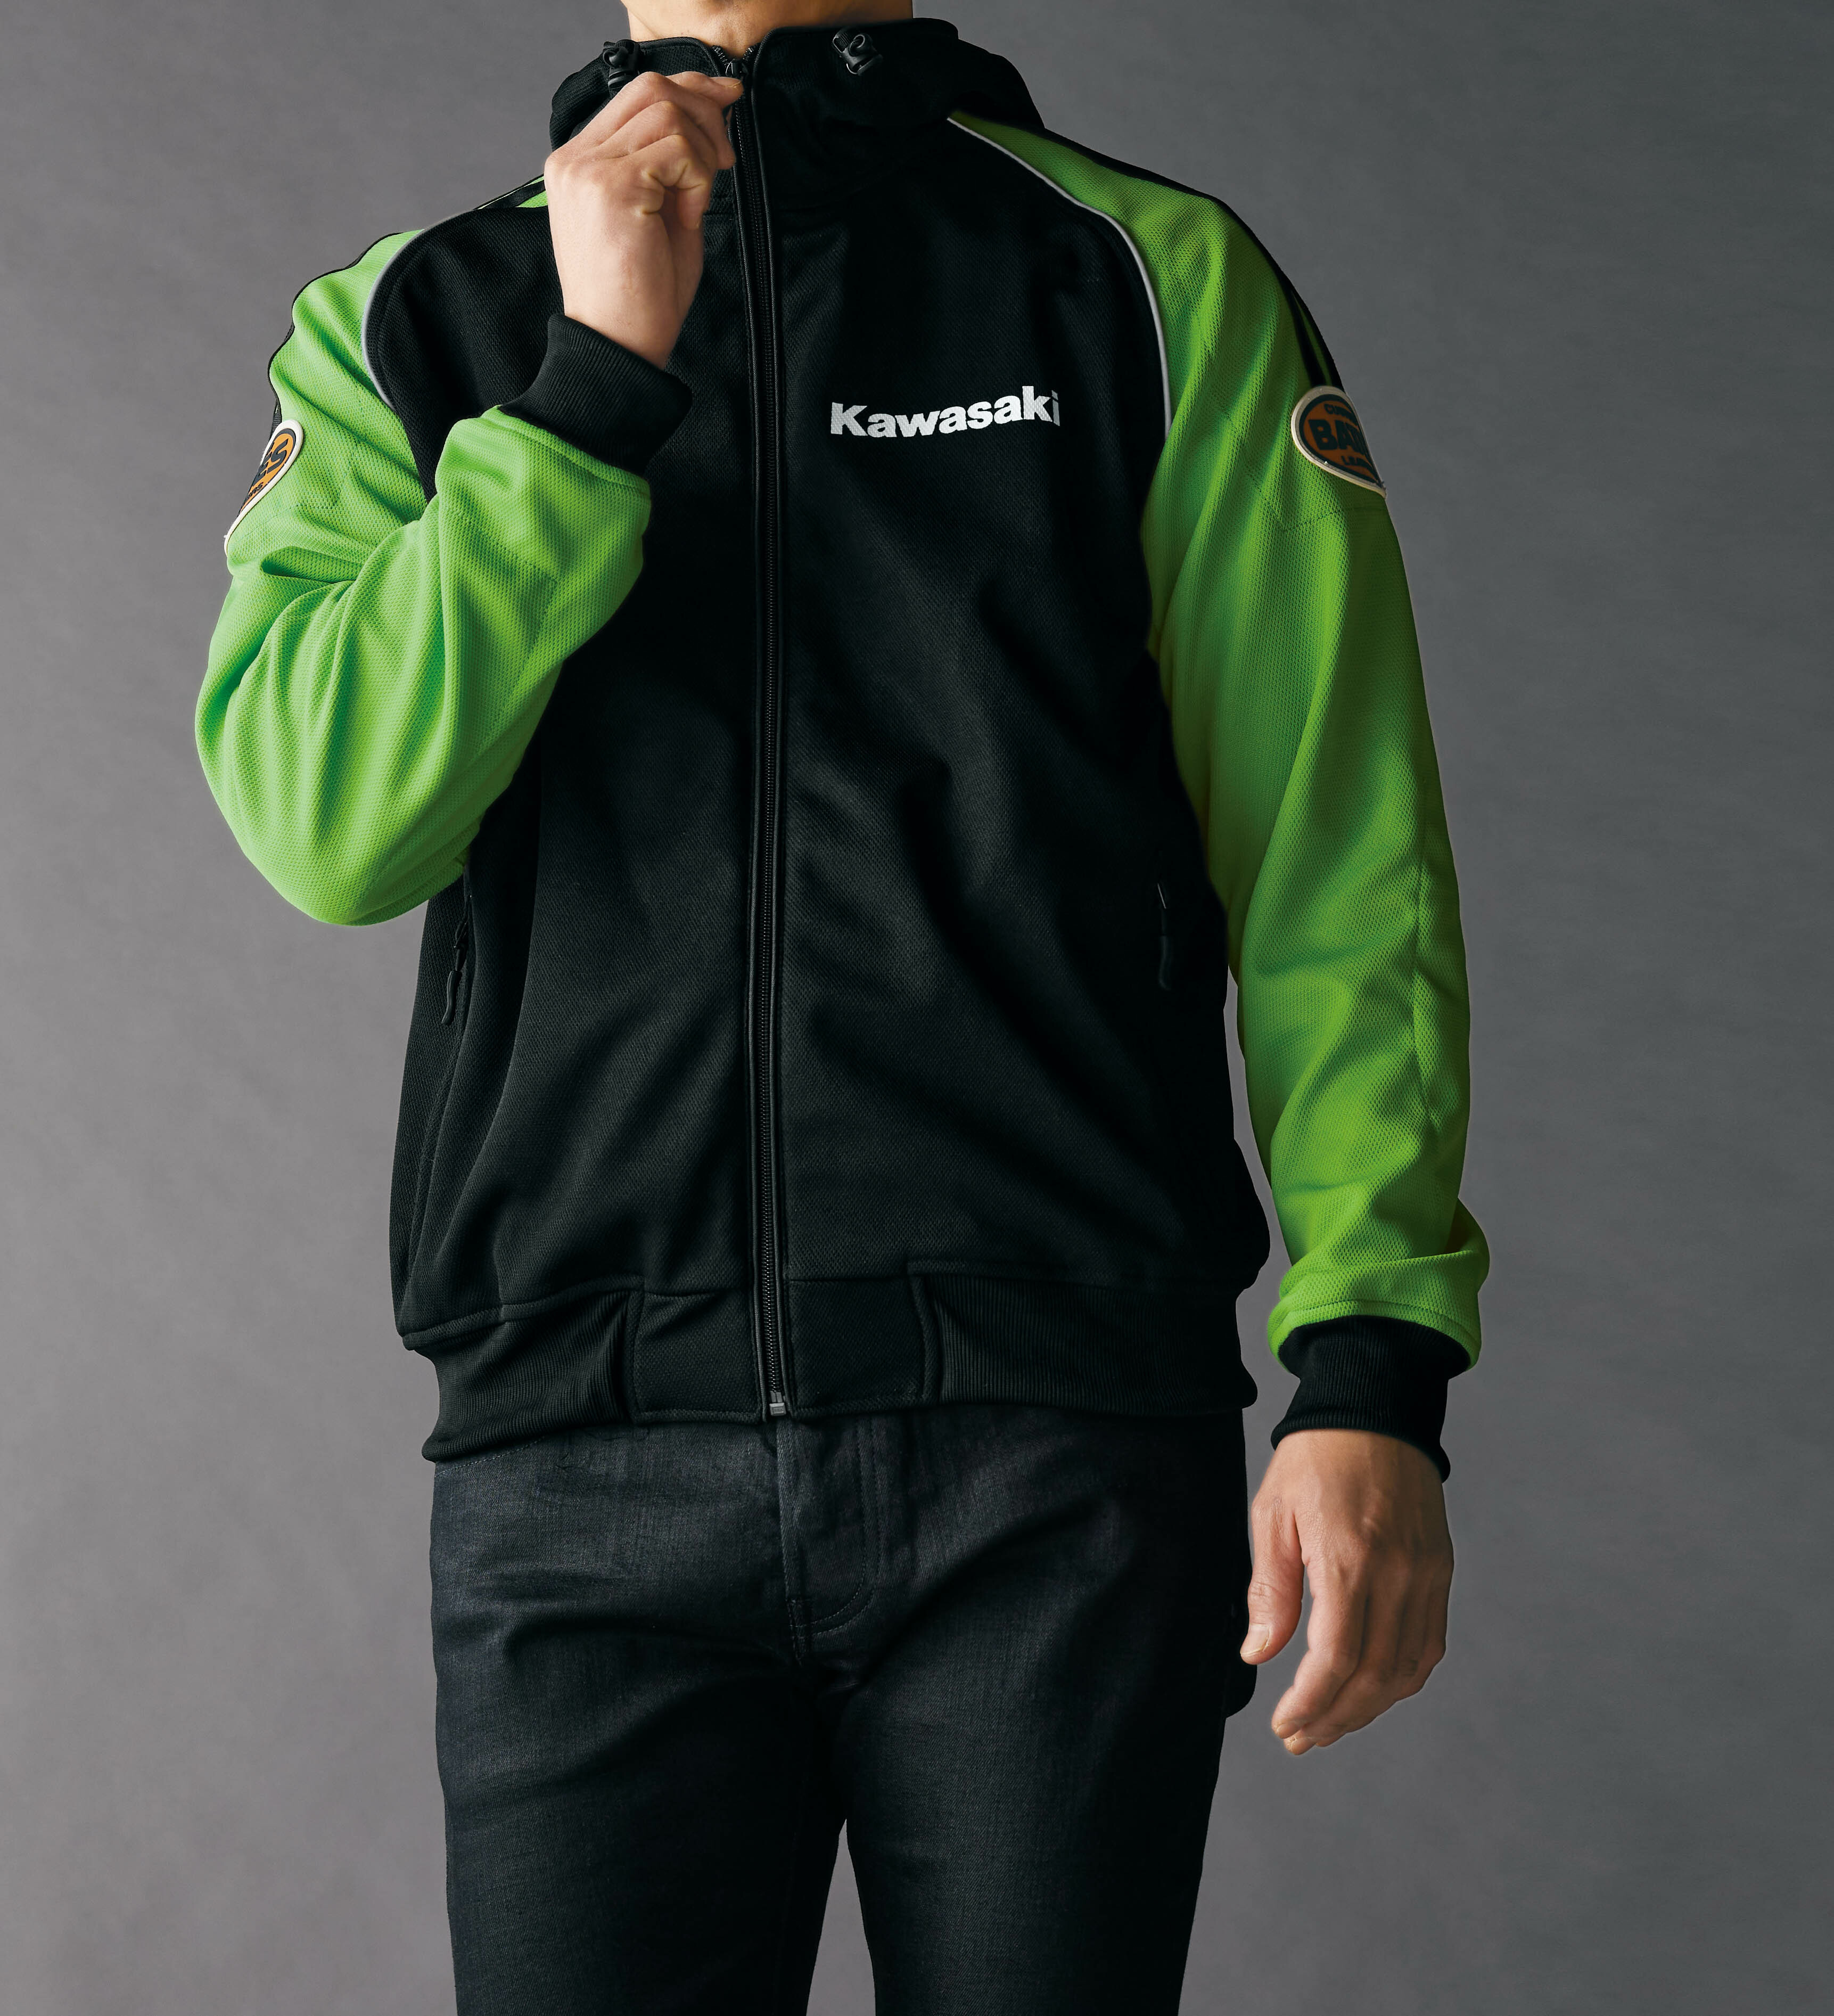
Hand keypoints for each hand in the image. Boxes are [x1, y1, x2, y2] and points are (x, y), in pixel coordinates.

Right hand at [543, 70, 741, 368]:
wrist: (619, 346)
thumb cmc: (641, 294)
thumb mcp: (661, 212)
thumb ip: (675, 161)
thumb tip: (712, 108)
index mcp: (580, 162)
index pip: (636, 94)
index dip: (689, 89)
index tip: (727, 103)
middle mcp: (576, 158)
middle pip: (651, 89)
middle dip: (704, 113)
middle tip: (725, 161)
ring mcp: (589, 170)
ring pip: (667, 113)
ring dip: (701, 155)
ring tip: (696, 204)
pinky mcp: (613, 187)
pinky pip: (677, 150)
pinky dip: (698, 180)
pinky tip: (688, 216)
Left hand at [1241, 1428, 1452, 1753]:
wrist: (1375, 1409)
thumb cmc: (1315, 1459)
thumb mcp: (1273, 1515)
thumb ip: (1270, 1589)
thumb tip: (1258, 1654)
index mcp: (1350, 1558)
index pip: (1335, 1659)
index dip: (1310, 1704)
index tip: (1284, 1726)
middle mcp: (1398, 1572)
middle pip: (1373, 1675)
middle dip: (1334, 1717)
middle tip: (1300, 1738)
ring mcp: (1427, 1574)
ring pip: (1406, 1669)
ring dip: (1368, 1707)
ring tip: (1329, 1723)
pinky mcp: (1441, 1570)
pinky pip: (1430, 1644)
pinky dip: (1402, 1679)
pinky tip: (1371, 1691)